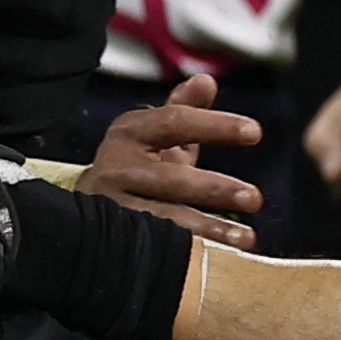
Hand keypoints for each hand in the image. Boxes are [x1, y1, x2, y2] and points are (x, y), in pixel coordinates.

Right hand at [82, 75, 264, 246]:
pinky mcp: (114, 237)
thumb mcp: (156, 136)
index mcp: (131, 133)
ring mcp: (113, 205)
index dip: (214, 125)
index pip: (174, 123)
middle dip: (214, 188)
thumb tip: (206, 80)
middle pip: (170, 178)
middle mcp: (118, 167)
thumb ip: (184, 110)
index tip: (255, 132)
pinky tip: (218, 259)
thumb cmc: (136, 167)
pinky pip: (156, 245)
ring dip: (207, 228)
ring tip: (246, 239)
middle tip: (254, 197)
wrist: (85, 209)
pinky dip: (187, 252)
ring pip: (163, 217)